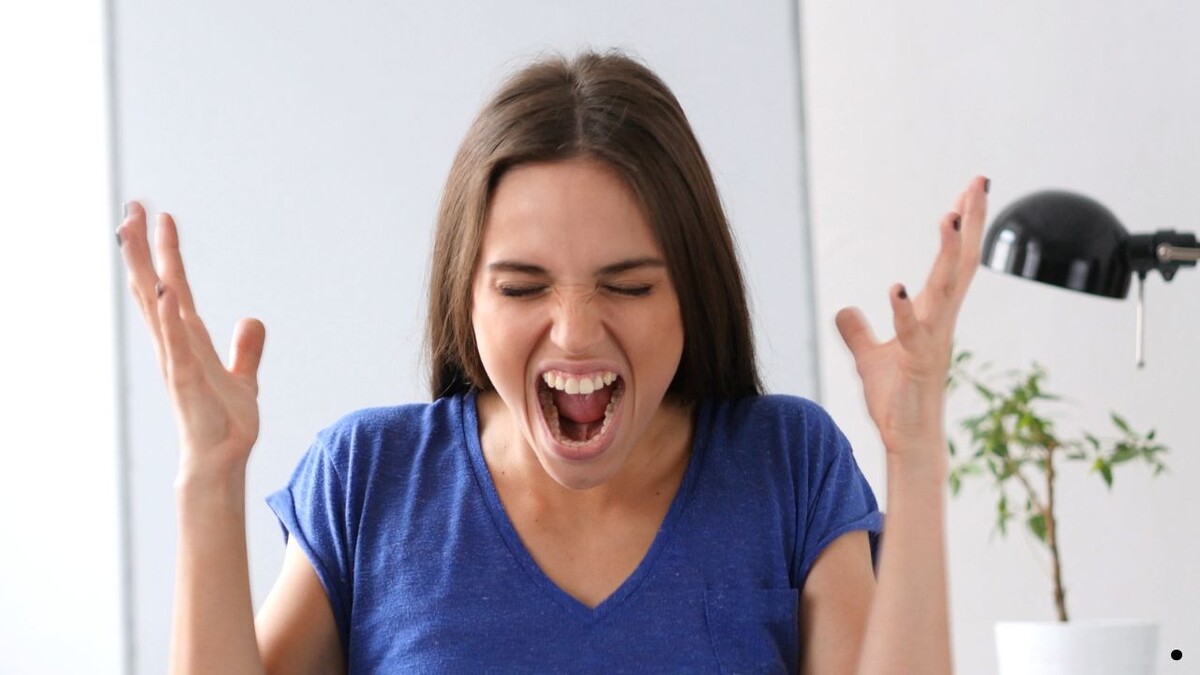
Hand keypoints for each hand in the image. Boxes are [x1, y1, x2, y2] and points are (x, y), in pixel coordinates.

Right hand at [117, 203, 265, 480]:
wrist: (221, 459)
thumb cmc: (225, 422)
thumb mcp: (244, 378)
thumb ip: (246, 349)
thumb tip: (251, 319)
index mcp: (188, 339)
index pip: (173, 286)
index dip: (165, 252)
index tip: (159, 216)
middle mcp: (175, 345)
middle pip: (153, 286)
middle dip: (141, 248)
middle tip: (131, 206)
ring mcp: (177, 361)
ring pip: (155, 307)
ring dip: (145, 268)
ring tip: (132, 232)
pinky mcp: (186, 381)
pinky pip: (177, 345)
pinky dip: (172, 319)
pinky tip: (168, 292)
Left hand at [835, 176, 987, 472]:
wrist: (906, 439)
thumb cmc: (896, 399)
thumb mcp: (869, 357)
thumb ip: (858, 332)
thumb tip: (843, 309)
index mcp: (932, 314)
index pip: (952, 262)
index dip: (962, 227)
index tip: (969, 190)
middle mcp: (941, 321)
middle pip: (961, 262)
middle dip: (971, 222)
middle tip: (980, 182)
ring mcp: (934, 340)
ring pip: (946, 289)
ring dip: (947, 253)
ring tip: (949, 216)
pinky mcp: (920, 364)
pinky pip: (913, 332)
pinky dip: (904, 310)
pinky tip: (895, 287)